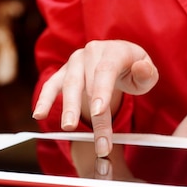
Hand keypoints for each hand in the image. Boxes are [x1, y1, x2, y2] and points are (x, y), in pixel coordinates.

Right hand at [33, 40, 158, 156]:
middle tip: (92, 136)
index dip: (102, 91)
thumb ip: (146, 73)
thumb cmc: (132, 67)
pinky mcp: (63, 72)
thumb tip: (141, 69)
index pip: (105, 70)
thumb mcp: (145, 71)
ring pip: (69, 84)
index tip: (99, 111)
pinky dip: (44, 100)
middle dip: (89, 112)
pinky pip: (51, 85)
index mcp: (113, 51)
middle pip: (87, 83)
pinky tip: (39, 115)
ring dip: (67, 108)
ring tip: (68, 127)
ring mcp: (74, 62)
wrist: (116, 57)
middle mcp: (91, 53)